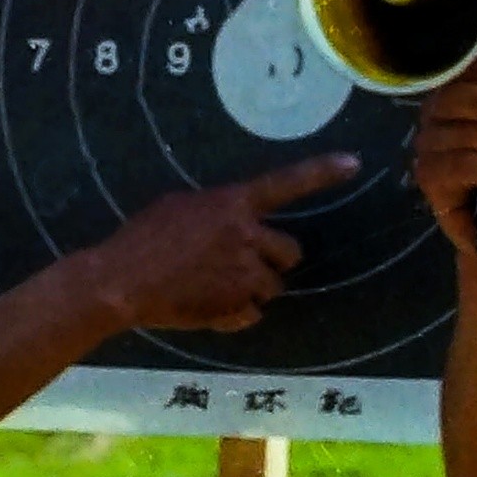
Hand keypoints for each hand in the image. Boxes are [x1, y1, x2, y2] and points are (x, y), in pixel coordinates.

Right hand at [78, 152, 358, 330]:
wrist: (122, 281)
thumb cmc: (143, 237)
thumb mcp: (179, 205)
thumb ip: (216, 211)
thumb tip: (231, 219)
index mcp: (233, 204)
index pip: (286, 183)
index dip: (322, 172)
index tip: (354, 163)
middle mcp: (247, 237)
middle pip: (290, 252)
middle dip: (274, 260)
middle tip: (245, 262)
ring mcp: (243, 275)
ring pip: (272, 286)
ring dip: (253, 287)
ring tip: (217, 286)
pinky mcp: (235, 308)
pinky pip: (252, 313)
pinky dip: (235, 312)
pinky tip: (209, 305)